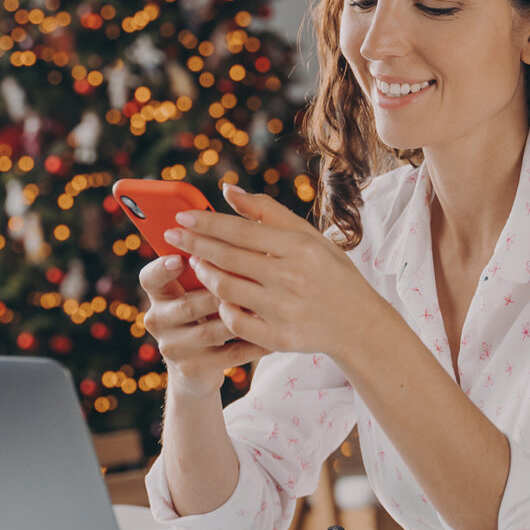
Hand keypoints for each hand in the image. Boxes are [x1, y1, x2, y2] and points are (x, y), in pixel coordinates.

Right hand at [138, 254, 268, 397]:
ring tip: (267, 307)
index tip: (180, 259)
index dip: (162, 269)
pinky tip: (272, 335)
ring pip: (210, 331)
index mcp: (158, 292)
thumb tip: (223, 222)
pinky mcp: (192, 368)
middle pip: (188, 305)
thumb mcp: (197, 286)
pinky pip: (228, 354)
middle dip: (219, 294)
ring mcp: (173, 346)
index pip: (150, 277)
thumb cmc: (205, 309)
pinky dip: (252, 344)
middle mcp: (158, 319)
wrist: (198, 365)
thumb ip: (206, 258)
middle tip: (248, 281)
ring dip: (240, 319)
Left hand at [161, 183, 397, 362]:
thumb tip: (225, 190)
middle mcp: (293, 277)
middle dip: (194, 245)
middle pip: (228, 258)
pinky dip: (221, 307)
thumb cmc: (329, 271)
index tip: (181, 217)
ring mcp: (285, 310)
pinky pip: (235, 321)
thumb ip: (266, 211)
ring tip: (195, 263)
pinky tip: (217, 296)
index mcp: (300, 247)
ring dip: (204, 274)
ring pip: (226, 289)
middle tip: (171, 236)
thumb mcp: (308, 236)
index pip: (241, 231)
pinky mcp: (280, 338)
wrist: (358, 323)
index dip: (207, 223)